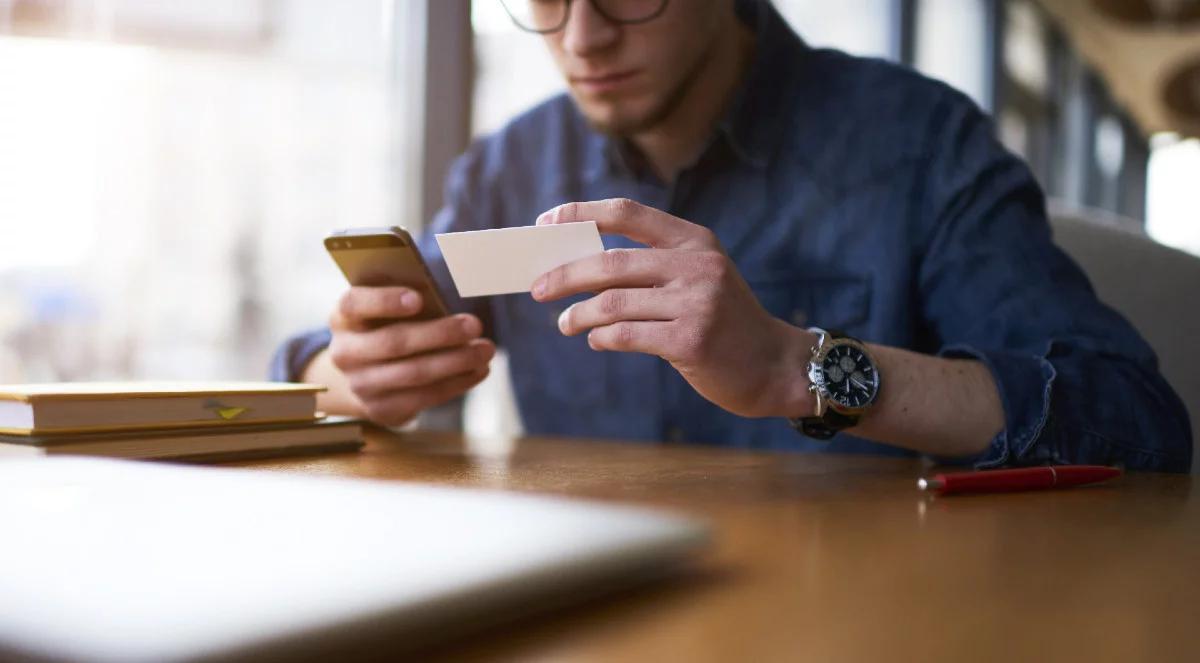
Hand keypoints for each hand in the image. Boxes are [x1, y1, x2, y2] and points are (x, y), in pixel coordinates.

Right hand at [324, 286, 494, 425]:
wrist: (365, 371)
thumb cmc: (386, 325)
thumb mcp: (387, 307)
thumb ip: (409, 300)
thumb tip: (451, 299)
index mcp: (344, 316)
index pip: (355, 304)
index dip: (385, 301)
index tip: (418, 299)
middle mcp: (345, 352)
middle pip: (394, 342)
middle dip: (439, 334)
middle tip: (474, 324)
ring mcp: (361, 384)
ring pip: (414, 373)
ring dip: (456, 361)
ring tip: (486, 349)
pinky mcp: (381, 409)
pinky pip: (424, 397)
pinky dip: (457, 382)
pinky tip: (479, 370)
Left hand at [532, 198, 815, 418]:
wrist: (773, 366)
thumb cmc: (723, 321)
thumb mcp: (698, 278)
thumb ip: (650, 267)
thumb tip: (577, 265)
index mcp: (694, 241)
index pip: (628, 213)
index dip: (582, 213)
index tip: (545, 222)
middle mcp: (696, 265)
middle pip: (610, 261)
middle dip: (565, 274)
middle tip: (537, 287)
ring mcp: (696, 303)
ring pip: (612, 302)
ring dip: (578, 314)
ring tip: (564, 323)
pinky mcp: (691, 341)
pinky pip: (626, 335)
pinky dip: (601, 337)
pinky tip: (596, 340)